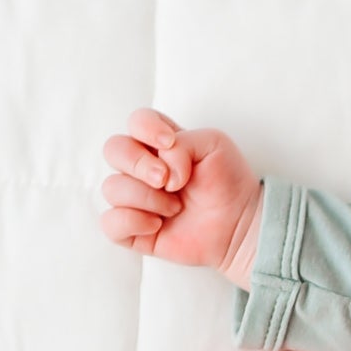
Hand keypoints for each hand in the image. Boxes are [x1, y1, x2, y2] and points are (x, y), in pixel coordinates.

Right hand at [98, 108, 263, 286]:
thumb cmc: (228, 183)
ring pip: (112, 188)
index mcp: (159, 143)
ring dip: (147, 198)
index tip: (168, 142)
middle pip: (113, 150)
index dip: (145, 128)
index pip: (136, 122)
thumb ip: (184, 142)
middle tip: (166, 180)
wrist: (240, 225)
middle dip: (138, 164)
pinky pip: (110, 222)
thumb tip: (162, 169)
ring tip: (176, 207)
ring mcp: (135, 198)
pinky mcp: (133, 228)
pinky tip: (158, 224)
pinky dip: (132, 222)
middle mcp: (141, 167)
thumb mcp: (215, 145)